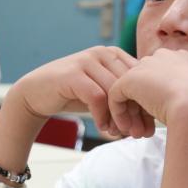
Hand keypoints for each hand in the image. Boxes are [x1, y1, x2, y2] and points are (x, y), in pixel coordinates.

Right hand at [14, 46, 155, 137]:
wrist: (36, 93)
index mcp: (113, 53)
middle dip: (136, 113)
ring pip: (114, 92)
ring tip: (120, 134)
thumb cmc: (73, 93)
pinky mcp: (74, 74)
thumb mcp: (101, 90)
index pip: (139, 77)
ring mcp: (87, 61)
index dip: (146, 103)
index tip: (148, 126)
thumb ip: (122, 93)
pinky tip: (103, 129)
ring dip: (119, 117)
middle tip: (138, 134)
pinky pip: (97, 98)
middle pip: (129, 85)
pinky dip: (103, 116)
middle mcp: (102, 53)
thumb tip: (151, 115)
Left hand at [108, 48, 187, 130]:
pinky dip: (118, 114)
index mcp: (185, 59)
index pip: (165, 78)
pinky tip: (126, 129)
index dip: (161, 101)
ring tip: (136, 134)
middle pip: (146, 83)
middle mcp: (164, 57)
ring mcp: (146, 66)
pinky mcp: (129, 79)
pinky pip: (116, 96)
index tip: (164, 120)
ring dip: (131, 113)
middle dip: (143, 108)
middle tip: (144, 131)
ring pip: (131, 90)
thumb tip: (185, 109)